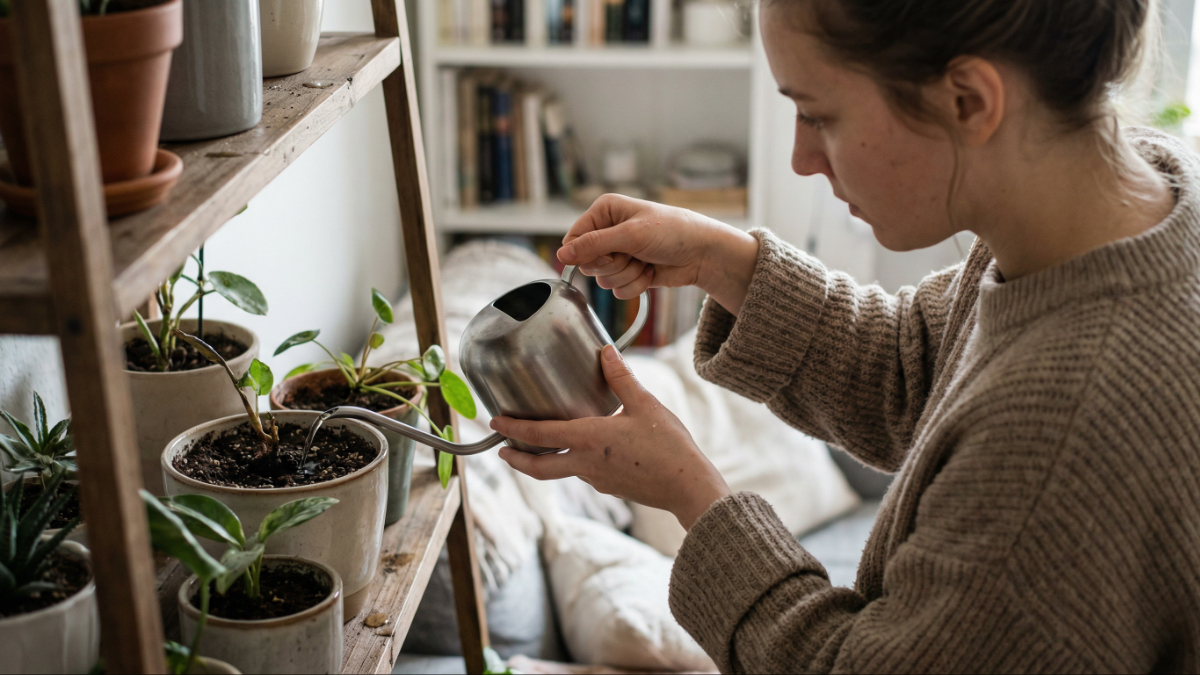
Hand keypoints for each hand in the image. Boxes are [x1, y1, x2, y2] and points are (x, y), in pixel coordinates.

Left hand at [492, 345, 730, 530]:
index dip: (513, 429)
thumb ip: (621, 378)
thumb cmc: (668, 445)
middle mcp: (586, 463)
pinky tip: (583, 452)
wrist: (687, 486)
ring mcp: (597, 479)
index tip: (495, 423)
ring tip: (541, 445)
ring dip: (544, 460)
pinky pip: (583, 474)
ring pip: (561, 471)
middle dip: (516, 460)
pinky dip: (572, 463)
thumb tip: (605, 351)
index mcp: (589, 439)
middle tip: (501, 451)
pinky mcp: (611, 487)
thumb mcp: (645, 404)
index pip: (539, 435)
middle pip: (539, 468)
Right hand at [560, 194, 759, 315]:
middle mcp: (608, 231)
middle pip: (587, 262)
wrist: (702, 254)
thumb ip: (593, 245)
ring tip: (645, 262)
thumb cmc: (672, 233)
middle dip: (612, 264)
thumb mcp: (630, 235)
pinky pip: (616, 290)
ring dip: (626, 275)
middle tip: (632, 255)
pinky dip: (635, 285)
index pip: (573, 239)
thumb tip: (561, 255)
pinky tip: (650, 272)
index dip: (586, 254)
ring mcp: (619, 253)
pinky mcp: (629, 272)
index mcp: (604, 211)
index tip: (608, 254)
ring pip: (602, 279)